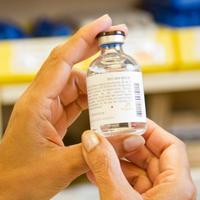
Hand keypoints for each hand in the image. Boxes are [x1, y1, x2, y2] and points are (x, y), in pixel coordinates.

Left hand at [0, 15, 127, 199]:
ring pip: (74, 84)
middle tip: (115, 43)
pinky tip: (102, 102)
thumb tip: (127, 139)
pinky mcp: (53, 117)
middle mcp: (41, 99)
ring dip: (95, 82)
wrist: (4, 190)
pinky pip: (74, 99)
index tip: (104, 24)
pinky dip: (90, 98)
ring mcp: (47, 107)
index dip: (84, 38)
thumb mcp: (61, 166)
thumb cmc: (19, 180)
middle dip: (93, 51)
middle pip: (70, 65)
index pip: (63, 60)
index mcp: (37, 103)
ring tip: (114, 84)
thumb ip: (96, 151)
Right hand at [82, 120, 195, 199]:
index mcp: (177, 188)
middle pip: (149, 154)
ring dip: (114, 158)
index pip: (169, 145)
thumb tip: (93, 140)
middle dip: (125, 143)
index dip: (150, 130)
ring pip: (135, 168)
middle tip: (107, 133)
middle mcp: (169, 191)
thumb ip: (105, 167)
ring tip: (96, 149)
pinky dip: (112, 172)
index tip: (129, 121)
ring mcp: (153, 198)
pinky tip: (95, 168)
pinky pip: (127, 181)